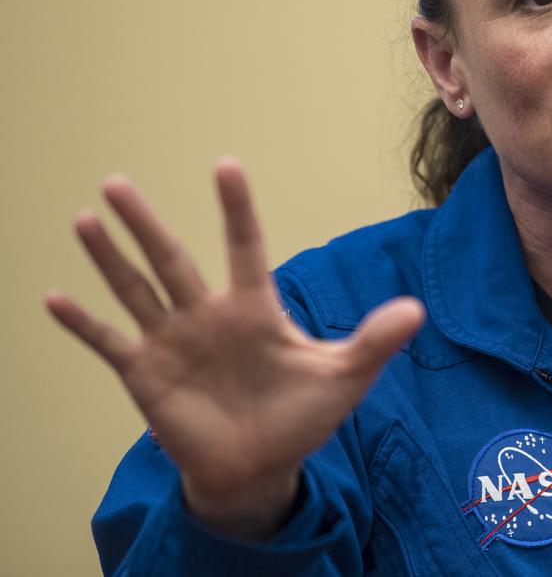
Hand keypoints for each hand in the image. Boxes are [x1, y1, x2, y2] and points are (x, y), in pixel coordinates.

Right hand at [45, 158, 424, 538]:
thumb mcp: (344, 378)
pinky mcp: (146, 376)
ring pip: (136, 290)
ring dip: (109, 259)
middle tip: (117, 182)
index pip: (245, 247)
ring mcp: (173, 343)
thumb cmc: (301, 417)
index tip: (226, 165)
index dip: (236, 209)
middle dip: (146, 224)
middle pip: (173, 260)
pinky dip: (82, 324)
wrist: (261, 468)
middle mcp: (207, 316)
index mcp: (255, 309)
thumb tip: (415, 310)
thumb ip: (373, 342)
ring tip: (85, 218)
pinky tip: (53, 299)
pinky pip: (109, 344)